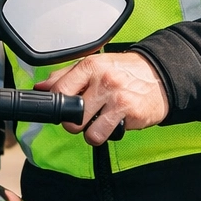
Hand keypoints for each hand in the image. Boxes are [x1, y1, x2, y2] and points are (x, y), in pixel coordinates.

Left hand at [38, 53, 168, 145]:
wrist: (159, 75)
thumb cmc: (124, 72)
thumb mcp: (94, 66)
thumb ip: (65, 76)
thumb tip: (41, 88)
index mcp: (90, 65)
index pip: (58, 90)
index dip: (57, 105)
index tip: (64, 107)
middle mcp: (102, 80)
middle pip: (70, 116)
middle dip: (74, 121)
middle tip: (86, 115)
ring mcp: (116, 97)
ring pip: (85, 130)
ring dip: (90, 131)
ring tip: (100, 120)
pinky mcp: (129, 113)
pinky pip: (103, 135)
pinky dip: (105, 134)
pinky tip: (113, 123)